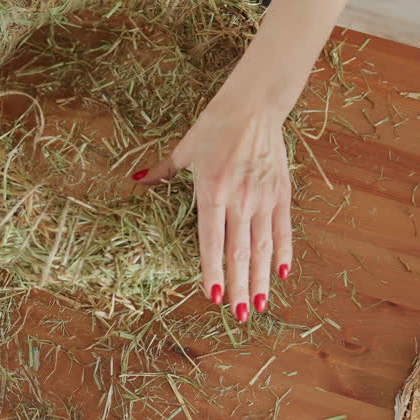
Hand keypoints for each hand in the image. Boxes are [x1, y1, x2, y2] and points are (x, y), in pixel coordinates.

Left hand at [135, 90, 292, 321]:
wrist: (254, 104)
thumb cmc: (215, 125)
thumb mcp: (186, 148)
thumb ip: (163, 172)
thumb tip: (136, 181)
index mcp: (212, 190)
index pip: (211, 240)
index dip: (212, 270)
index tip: (214, 296)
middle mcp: (239, 199)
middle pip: (239, 251)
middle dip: (239, 286)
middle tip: (239, 315)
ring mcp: (263, 197)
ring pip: (262, 246)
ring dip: (261, 278)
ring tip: (261, 305)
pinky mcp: (281, 191)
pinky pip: (282, 228)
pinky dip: (283, 252)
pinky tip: (282, 274)